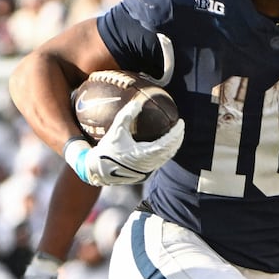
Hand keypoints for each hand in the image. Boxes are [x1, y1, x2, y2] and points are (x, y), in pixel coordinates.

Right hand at [69, 99, 184, 185]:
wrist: (98, 170)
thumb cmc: (106, 150)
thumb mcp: (116, 131)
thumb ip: (126, 115)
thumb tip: (137, 103)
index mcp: (143, 155)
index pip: (167, 143)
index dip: (176, 133)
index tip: (180, 122)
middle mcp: (148, 165)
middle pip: (170, 151)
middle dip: (178, 139)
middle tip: (180, 127)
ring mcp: (147, 172)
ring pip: (166, 158)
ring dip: (173, 147)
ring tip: (175, 135)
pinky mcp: (144, 175)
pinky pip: (159, 162)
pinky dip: (165, 153)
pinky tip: (164, 145)